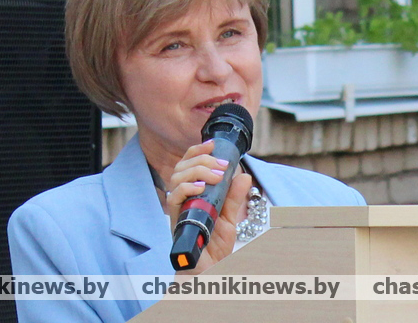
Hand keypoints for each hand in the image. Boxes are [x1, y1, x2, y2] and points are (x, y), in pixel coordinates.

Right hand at [166, 140, 251, 274]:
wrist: (208, 271)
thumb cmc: (213, 246)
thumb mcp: (229, 217)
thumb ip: (234, 197)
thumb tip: (244, 175)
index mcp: (192, 193)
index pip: (188, 163)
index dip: (197, 151)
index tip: (213, 144)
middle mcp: (181, 198)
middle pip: (182, 166)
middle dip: (202, 160)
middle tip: (222, 166)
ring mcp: (177, 208)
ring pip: (176, 177)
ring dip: (197, 171)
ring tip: (216, 176)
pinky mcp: (175, 220)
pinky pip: (173, 198)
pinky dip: (187, 188)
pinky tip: (201, 188)